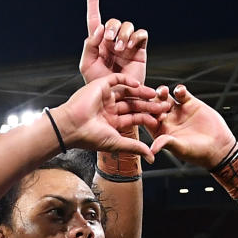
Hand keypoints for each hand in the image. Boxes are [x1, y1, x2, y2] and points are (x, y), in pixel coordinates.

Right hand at [51, 73, 168, 161]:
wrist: (71, 127)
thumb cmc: (90, 137)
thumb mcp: (117, 143)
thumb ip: (135, 147)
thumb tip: (152, 157)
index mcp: (113, 122)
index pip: (134, 117)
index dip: (148, 117)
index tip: (161, 118)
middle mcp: (109, 109)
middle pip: (134, 104)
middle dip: (149, 105)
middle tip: (165, 105)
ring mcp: (105, 97)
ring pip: (128, 92)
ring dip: (142, 93)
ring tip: (155, 94)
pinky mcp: (100, 86)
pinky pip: (116, 79)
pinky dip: (128, 81)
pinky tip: (139, 85)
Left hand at [79, 0, 147, 85]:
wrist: (116, 97)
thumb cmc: (100, 85)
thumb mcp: (87, 65)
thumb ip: (90, 45)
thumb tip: (99, 29)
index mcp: (98, 44)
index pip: (95, 20)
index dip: (93, 4)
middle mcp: (112, 41)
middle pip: (113, 22)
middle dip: (111, 27)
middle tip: (108, 40)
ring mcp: (127, 45)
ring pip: (127, 25)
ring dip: (123, 33)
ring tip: (119, 48)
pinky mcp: (139, 50)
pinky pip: (141, 34)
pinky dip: (136, 36)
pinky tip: (129, 46)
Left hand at [148, 85, 237, 168]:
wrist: (218, 146)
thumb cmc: (197, 152)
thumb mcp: (180, 148)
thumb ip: (166, 143)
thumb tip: (151, 150)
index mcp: (159, 131)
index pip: (147, 119)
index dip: (144, 114)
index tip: (142, 110)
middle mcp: (166, 119)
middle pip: (153, 106)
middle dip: (151, 100)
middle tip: (152, 98)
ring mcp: (177, 110)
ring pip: (165, 97)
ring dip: (162, 92)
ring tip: (163, 92)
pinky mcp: (190, 103)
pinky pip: (181, 93)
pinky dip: (180, 90)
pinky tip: (180, 91)